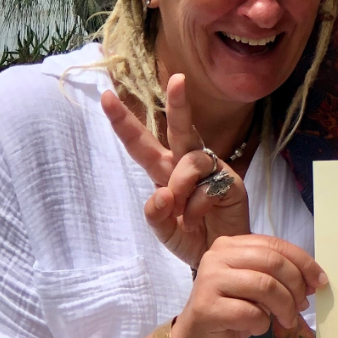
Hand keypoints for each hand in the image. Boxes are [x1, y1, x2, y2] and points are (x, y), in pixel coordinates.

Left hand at [102, 74, 249, 266]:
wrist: (219, 258)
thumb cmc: (191, 239)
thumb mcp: (163, 230)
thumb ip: (155, 213)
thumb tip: (163, 192)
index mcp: (164, 171)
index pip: (141, 144)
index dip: (124, 121)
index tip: (106, 96)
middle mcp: (187, 164)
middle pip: (180, 128)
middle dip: (178, 103)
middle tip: (177, 79)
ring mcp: (212, 171)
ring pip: (190, 160)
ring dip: (180, 188)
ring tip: (183, 215)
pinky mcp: (231, 181)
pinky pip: (207, 185)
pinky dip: (197, 206)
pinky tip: (200, 220)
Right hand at [170, 234, 327, 337]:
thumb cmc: (231, 310)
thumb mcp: (258, 288)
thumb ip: (281, 276)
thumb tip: (316, 279)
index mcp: (231, 245)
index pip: (276, 245)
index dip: (304, 263)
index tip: (320, 281)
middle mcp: (217, 256)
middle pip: (273, 262)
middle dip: (296, 286)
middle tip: (302, 306)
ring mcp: (209, 281)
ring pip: (265, 286)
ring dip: (284, 307)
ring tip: (286, 320)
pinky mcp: (206, 308)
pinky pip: (250, 313)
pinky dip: (262, 324)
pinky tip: (256, 328)